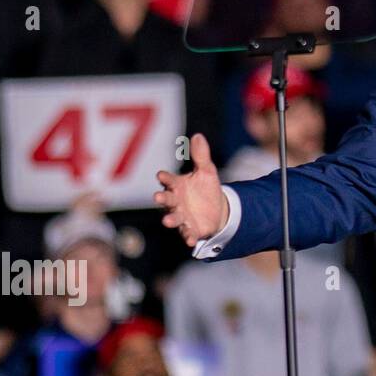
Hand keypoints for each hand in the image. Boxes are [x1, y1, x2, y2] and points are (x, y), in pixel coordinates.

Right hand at [154, 133, 227, 248]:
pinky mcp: (191, 228)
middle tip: (158, 197)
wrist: (218, 210)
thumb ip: (201, 155)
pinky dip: (188, 236)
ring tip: (167, 221)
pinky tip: (190, 240)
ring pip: (173, 217)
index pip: (169, 180)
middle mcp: (176, 201)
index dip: (165, 177)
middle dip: (162, 198)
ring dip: (170, 219)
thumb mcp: (207, 171)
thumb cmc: (206, 188)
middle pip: (166, 199)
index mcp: (177, 185)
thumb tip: (198, 135)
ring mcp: (182, 216)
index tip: (161, 175)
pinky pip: (188, 233)